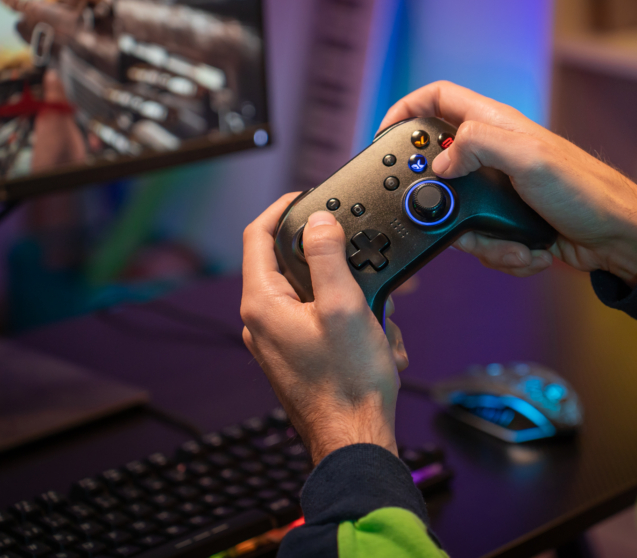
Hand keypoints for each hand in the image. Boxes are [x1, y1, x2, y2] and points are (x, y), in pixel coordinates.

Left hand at [240, 193, 408, 464]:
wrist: (355, 440)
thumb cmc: (349, 383)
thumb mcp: (345, 306)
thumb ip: (329, 256)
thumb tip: (317, 219)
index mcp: (263, 303)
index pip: (257, 235)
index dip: (281, 208)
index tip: (307, 195)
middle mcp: (263, 320)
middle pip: (294, 264)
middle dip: (337, 262)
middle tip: (368, 267)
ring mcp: (279, 340)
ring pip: (316, 294)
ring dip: (353, 296)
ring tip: (380, 319)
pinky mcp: (298, 355)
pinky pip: (323, 320)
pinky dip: (352, 321)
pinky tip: (377, 340)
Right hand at [378, 81, 636, 285]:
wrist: (619, 239)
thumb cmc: (586, 191)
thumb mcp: (529, 158)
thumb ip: (478, 145)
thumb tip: (439, 162)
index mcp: (496, 126)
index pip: (438, 99)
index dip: (406, 109)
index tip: (384, 135)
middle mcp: (494, 154)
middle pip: (438, 168)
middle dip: (440, 201)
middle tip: (448, 216)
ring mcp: (500, 190)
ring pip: (457, 214)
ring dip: (479, 239)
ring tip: (512, 243)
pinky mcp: (508, 222)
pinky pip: (481, 241)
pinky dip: (501, 253)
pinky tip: (529, 251)